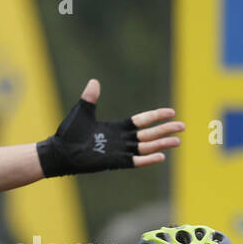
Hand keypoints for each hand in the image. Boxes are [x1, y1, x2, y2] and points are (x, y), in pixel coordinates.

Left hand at [37, 79, 182, 176]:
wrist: (59, 152)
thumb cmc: (68, 133)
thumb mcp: (82, 112)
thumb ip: (90, 98)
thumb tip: (94, 82)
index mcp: (116, 127)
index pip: (141, 122)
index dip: (156, 116)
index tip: (172, 112)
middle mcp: (120, 140)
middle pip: (148, 134)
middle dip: (165, 130)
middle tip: (183, 127)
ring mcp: (118, 151)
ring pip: (145, 147)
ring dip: (161, 144)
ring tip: (178, 141)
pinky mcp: (113, 162)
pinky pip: (134, 161)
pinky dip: (147, 159)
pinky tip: (161, 156)